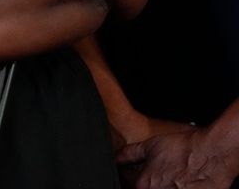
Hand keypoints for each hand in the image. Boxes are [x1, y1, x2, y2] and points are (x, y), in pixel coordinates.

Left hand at [117, 128, 238, 188]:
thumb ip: (129, 154)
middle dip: (154, 186)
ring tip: (177, 180)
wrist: (212, 153)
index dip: (139, 184)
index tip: (150, 179)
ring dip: (167, 187)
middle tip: (166, 178)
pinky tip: (186, 184)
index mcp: (143, 185)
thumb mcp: (150, 146)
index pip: (132, 188)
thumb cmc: (183, 149)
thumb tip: (117, 158)